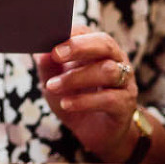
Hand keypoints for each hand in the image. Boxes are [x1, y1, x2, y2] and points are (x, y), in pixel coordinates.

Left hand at [35, 26, 138, 162]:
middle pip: (104, 44)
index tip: (50, 40)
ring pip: (108, 71)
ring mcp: (124, 82)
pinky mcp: (125, 104)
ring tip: (52, 86)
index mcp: (96, 49)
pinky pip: (109, 99)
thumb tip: (39, 50)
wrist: (94, 132)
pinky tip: (66, 104)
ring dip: (76, 78)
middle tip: (55, 55)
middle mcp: (115, 60)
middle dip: (78, 47)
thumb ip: (47, 65)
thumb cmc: (73, 97)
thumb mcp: (54, 81)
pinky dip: (84, 101)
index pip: (87, 32)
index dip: (69, 34)